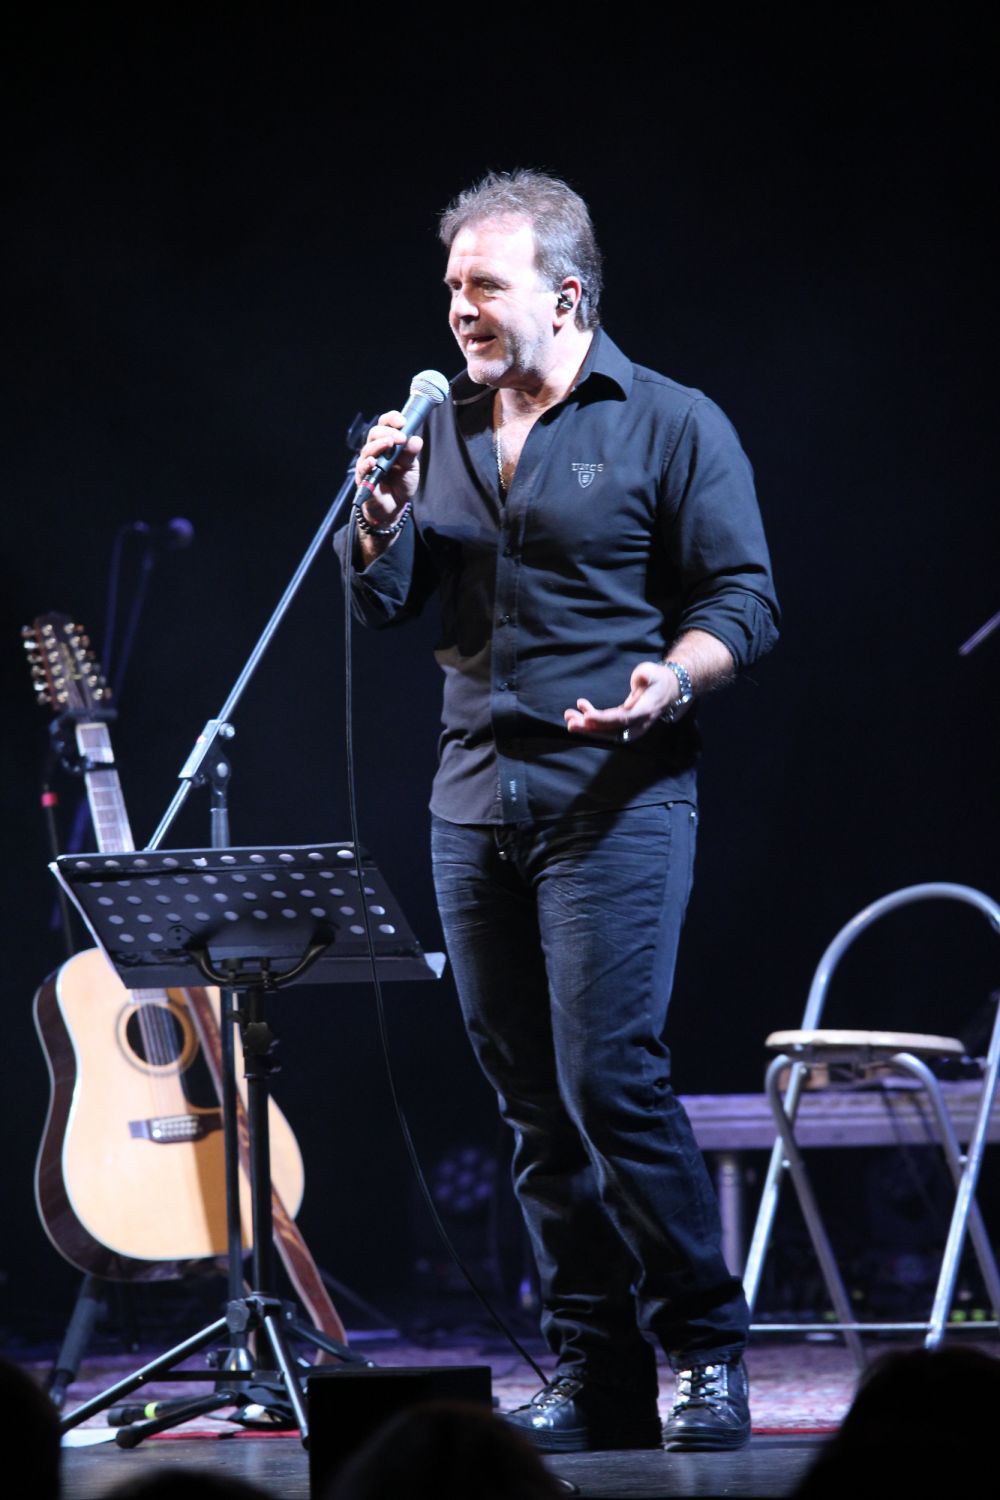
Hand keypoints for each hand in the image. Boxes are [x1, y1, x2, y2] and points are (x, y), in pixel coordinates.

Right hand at [354, 410, 423, 526]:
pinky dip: (367, 464)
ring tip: (389, 444)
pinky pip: (362, 468)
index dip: (392, 419)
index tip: (402, 422)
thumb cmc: (401, 482)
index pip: (386, 424)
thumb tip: (416, 439)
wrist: (395, 506)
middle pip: (375, 433)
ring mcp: (367, 463)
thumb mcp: (411, 467)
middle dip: (388, 432)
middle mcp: (375, 450)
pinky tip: (373, 462)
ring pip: (368, 448)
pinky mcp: (363, 478)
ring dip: (378, 445)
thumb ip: (411, 453)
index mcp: (388, 443)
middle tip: (401, 437)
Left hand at [564, 661, 681, 741]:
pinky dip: (592, 722)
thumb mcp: (653, 672)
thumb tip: (642, 677)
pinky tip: (579, 712)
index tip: (587, 716)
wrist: (669, 689)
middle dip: (589, 728)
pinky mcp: (624, 724)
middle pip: (611, 730)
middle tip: (570, 721)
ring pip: (607, 731)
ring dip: (586, 726)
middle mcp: (638, 723)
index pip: (622, 719)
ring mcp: (631, 726)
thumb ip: (647, 675)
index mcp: (645, 710)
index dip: (603, 719)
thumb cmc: (658, 678)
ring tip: (569, 716)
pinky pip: (607, 727)